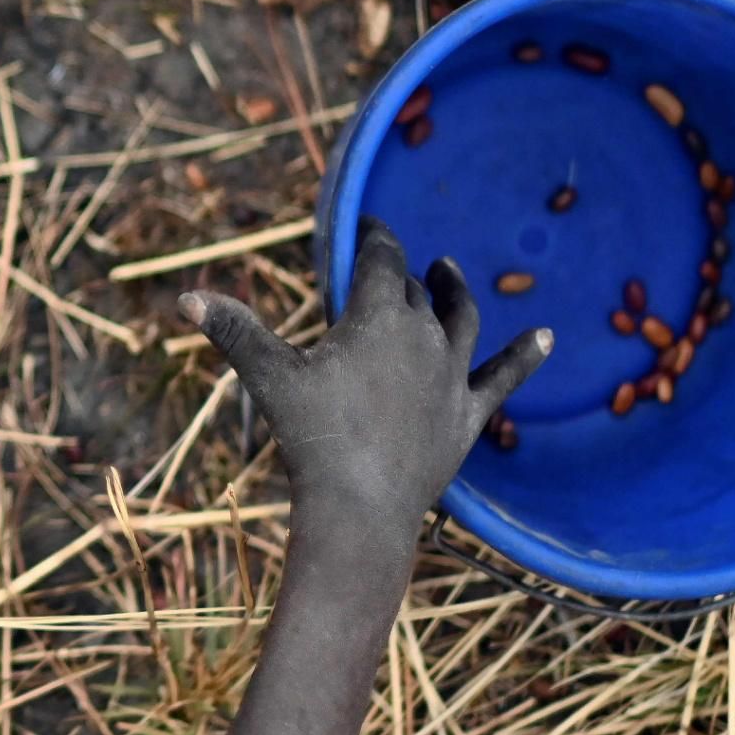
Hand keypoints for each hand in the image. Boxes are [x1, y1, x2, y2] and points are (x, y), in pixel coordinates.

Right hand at [182, 218, 548, 526]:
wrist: (362, 508)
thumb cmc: (313, 438)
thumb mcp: (269, 378)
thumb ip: (234, 331)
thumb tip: (186, 296)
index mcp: (381, 317)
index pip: (382, 259)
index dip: (374, 237)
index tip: (365, 226)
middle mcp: (425, 337)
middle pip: (415, 292)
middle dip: (400, 275)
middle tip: (382, 270)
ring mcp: (452, 376)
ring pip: (462, 319)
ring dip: (456, 292)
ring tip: (450, 272)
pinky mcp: (470, 415)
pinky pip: (504, 377)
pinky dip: (528, 354)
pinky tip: (549, 336)